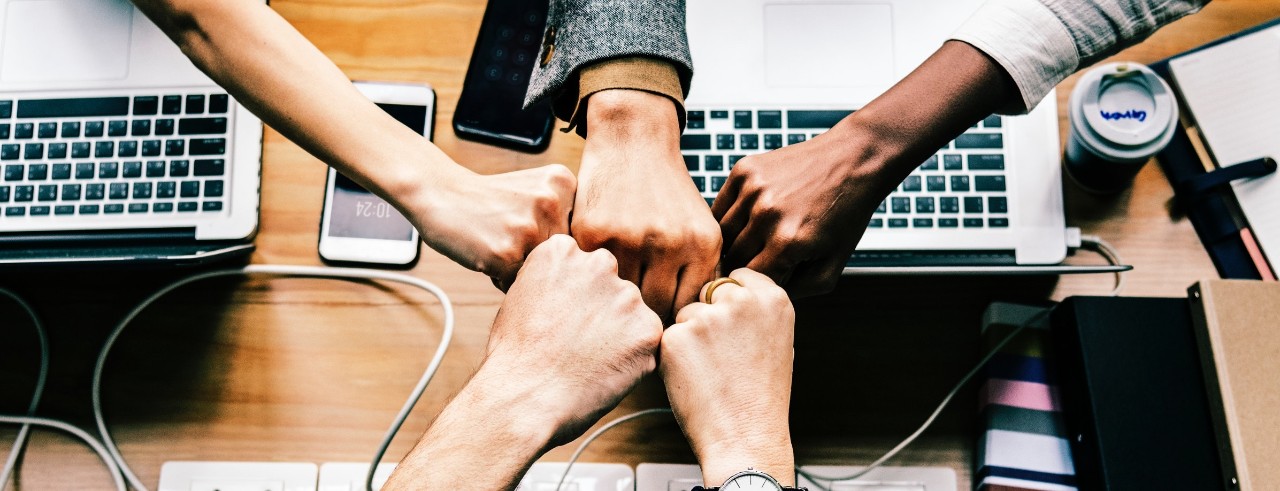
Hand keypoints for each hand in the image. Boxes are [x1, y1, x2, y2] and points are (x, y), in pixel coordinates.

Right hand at [411, 164, 575, 289]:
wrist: (440, 193)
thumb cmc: (490, 200)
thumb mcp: (536, 189)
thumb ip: (566, 216)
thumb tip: (593, 267)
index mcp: (564, 183)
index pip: (580, 234)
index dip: (553, 239)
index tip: (529, 225)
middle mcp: (552, 202)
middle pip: (564, 255)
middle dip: (539, 257)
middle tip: (510, 236)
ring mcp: (529, 228)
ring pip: (543, 272)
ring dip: (521, 269)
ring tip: (498, 244)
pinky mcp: (506, 253)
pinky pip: (518, 284)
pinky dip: (502, 278)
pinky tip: (487, 253)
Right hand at [484, 234, 662, 443]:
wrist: (523, 397)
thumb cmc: (514, 356)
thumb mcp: (520, 297)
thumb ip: (555, 281)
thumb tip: (574, 288)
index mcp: (563, 251)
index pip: (582, 267)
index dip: (572, 298)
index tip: (559, 320)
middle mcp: (599, 263)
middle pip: (610, 286)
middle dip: (600, 311)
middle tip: (576, 344)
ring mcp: (627, 296)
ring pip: (631, 314)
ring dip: (619, 334)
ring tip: (587, 361)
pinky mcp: (648, 329)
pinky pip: (646, 342)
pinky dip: (632, 359)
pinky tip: (603, 372)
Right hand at [572, 89, 720, 320]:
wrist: (633, 140)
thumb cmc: (667, 192)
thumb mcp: (698, 227)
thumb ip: (698, 273)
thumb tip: (691, 327)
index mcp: (702, 244)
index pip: (687, 308)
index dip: (673, 321)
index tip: (660, 322)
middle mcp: (669, 243)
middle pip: (656, 310)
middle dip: (644, 316)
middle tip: (633, 318)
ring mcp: (629, 238)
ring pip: (621, 297)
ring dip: (615, 301)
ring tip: (611, 302)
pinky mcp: (593, 233)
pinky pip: (593, 276)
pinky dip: (593, 279)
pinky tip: (593, 277)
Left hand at [660, 269, 795, 485]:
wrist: (745, 437)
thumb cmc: (760, 397)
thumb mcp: (777, 342)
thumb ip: (756, 312)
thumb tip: (729, 292)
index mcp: (773, 299)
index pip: (737, 276)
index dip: (730, 301)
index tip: (733, 324)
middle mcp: (741, 301)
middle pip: (709, 292)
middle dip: (709, 316)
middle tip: (722, 356)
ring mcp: (707, 317)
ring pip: (686, 314)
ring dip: (690, 337)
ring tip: (711, 372)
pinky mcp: (677, 337)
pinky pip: (668, 337)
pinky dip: (674, 356)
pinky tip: (695, 379)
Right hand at [713, 41, 1022, 297]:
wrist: (854, 159)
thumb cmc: (847, 213)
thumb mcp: (835, 263)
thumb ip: (801, 290)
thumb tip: (764, 298)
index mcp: (789, 243)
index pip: (752, 281)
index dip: (758, 286)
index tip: (765, 281)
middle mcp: (767, 215)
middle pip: (733, 259)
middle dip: (744, 266)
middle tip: (759, 262)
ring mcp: (753, 190)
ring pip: (722, 234)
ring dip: (733, 243)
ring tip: (753, 242)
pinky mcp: (744, 170)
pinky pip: (720, 207)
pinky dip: (728, 218)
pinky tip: (747, 219)